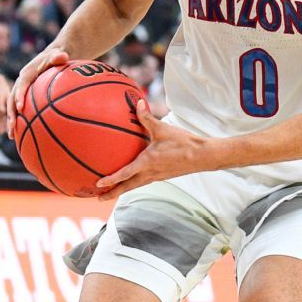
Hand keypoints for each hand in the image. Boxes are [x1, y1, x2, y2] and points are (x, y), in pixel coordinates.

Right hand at [7, 46, 69, 138]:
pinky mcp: (25, 96)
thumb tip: (63, 55)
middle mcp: (21, 83)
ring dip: (11, 120)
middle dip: (11, 113)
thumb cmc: (56, 57)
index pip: (21, 84)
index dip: (19, 95)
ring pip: (12, 107)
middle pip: (11, 98)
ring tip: (11, 136)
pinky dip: (19, 121)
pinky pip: (20, 110)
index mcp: (27, 73)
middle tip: (12, 126)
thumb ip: (58, 56)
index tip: (19, 107)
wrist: (53, 58)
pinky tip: (21, 135)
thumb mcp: (57, 54)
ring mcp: (22, 90)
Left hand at [94, 99, 209, 200]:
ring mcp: (157, 176)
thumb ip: (147, 117)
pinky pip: (144, 181)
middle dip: (112, 193)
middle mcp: (150, 173)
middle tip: (98, 198)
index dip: (111, 180)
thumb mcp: (163, 128)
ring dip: (122, 190)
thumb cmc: (183, 143)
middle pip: (127, 187)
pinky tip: (133, 178)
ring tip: (111, 192)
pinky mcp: (163, 176)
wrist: (202, 156)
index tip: (98, 184)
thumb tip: (137, 102)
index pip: (125, 174)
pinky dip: (134, 183)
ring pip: (135, 186)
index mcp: (147, 163)